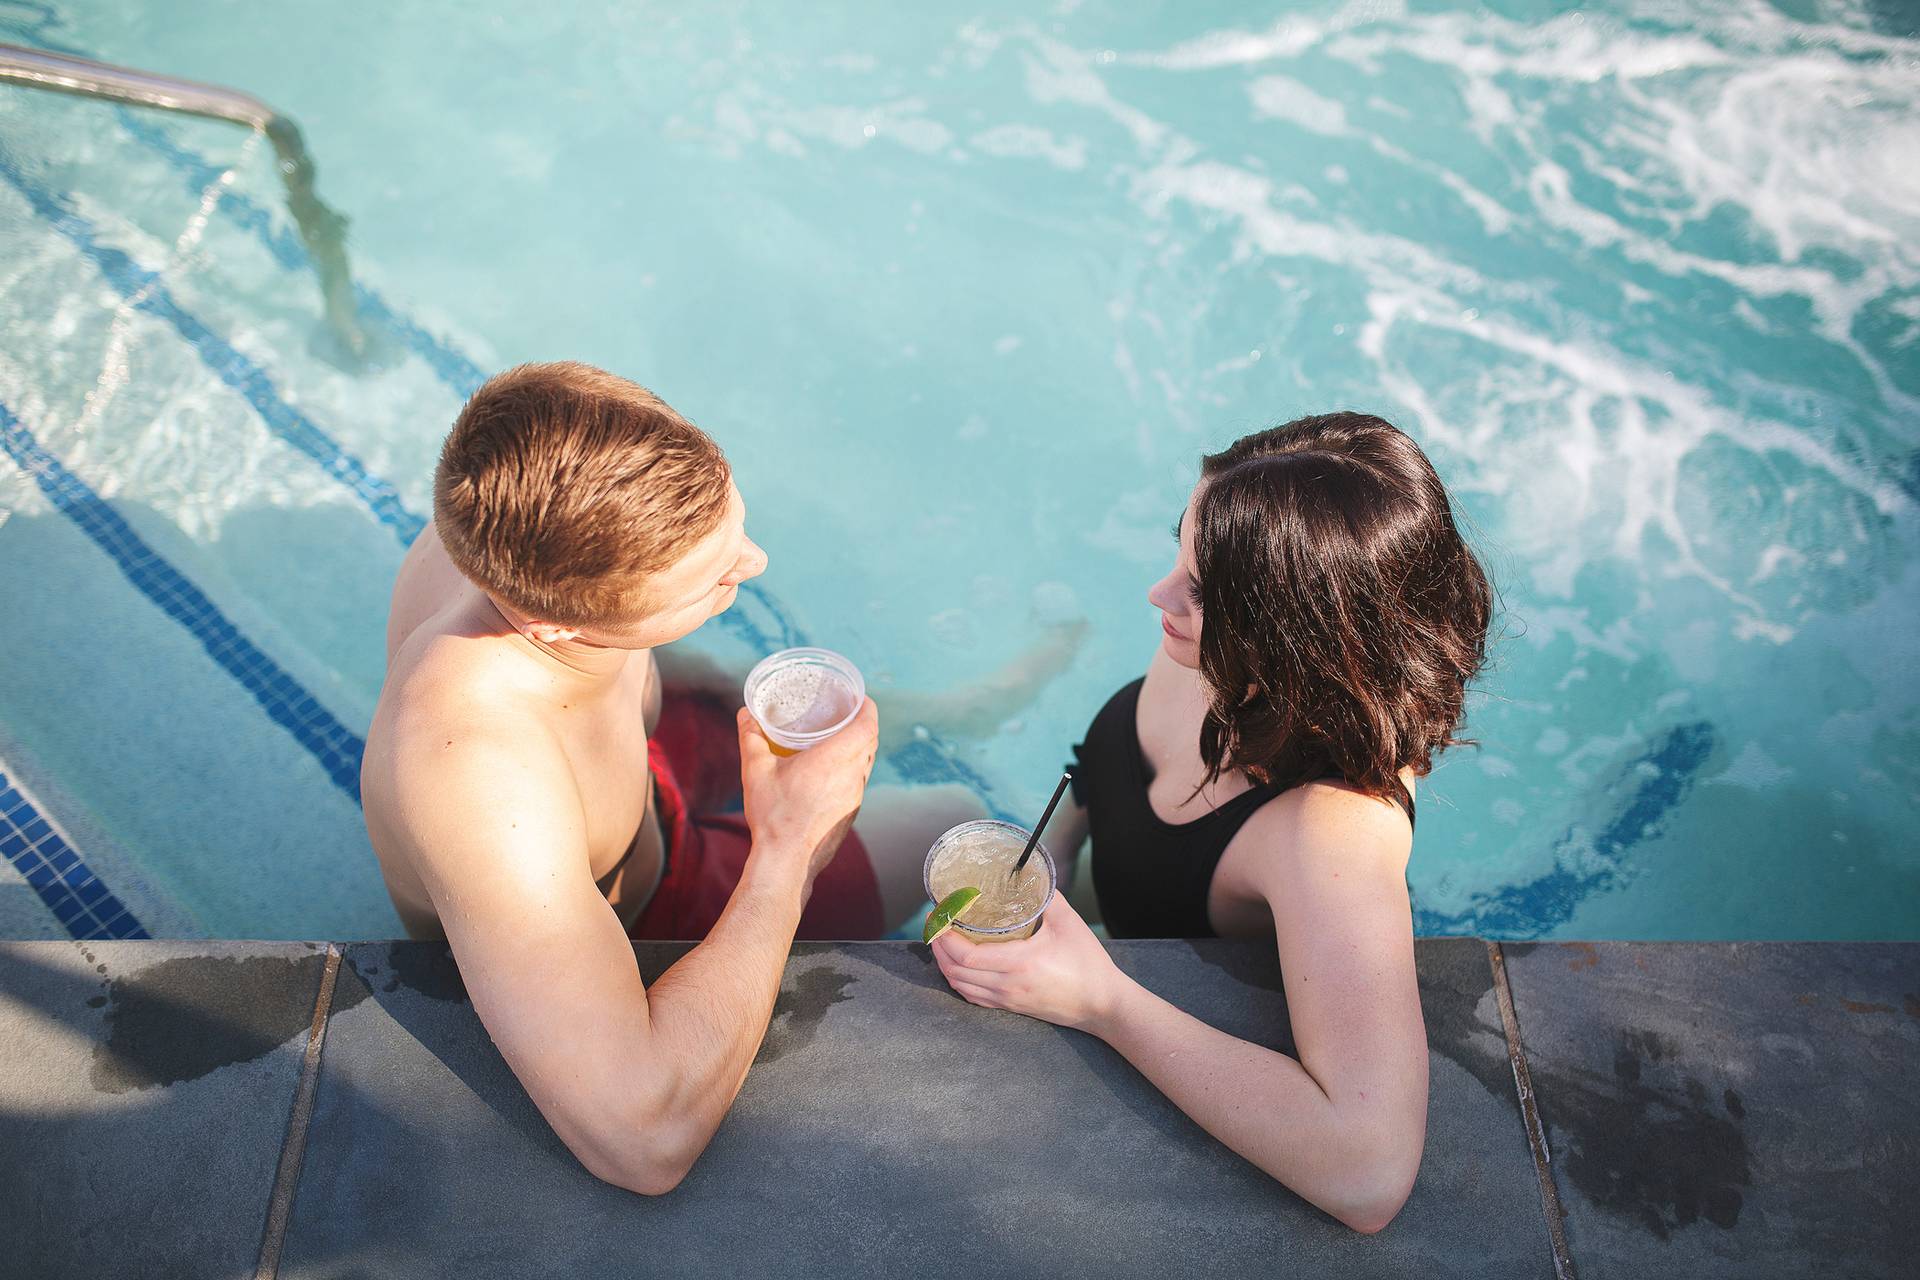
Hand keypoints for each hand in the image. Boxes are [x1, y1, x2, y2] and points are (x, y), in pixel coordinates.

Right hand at [738, 698, 878, 881]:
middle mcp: (851, 776)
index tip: (861, 698)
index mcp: (833, 759)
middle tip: (848, 713)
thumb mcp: (755, 771)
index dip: (868, 708)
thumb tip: (744, 713)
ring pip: (867, 763)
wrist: (786, 860)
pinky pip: (859, 781)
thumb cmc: (773, 815)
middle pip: (871, 742)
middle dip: (864, 723)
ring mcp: (854, 796)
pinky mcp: (851, 812)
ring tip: (841, 738)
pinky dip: (853, 768)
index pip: (867, 725)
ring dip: (860, 747)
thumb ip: (751, 737)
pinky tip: (833, 771)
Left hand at [930, 896, 1128, 1031]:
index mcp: (1018, 964)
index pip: (965, 955)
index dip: (945, 935)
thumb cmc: (1088, 964)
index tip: (939, 914)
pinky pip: (973, 996)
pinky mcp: (1011, 1007)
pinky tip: (958, 965)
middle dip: (938, 946)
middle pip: (955, 971)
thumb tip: (1031, 873)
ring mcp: (1007, 999)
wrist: (1102, 1004)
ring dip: (945, 963)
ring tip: (942, 940)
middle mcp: (1007, 985)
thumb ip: (1048, 896)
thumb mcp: (1069, 923)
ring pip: (960, 986)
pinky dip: (958, 980)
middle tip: (936, 922)